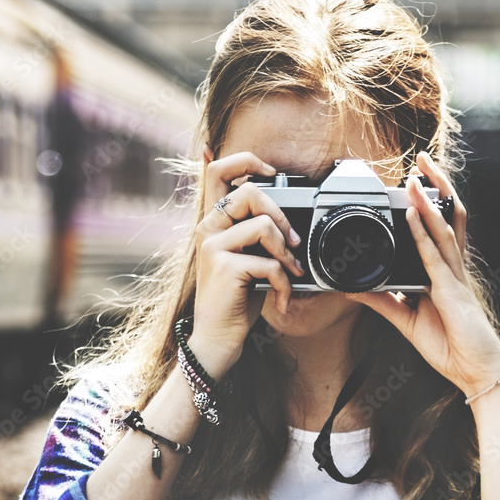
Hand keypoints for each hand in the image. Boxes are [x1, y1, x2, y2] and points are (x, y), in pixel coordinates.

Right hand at [189, 146, 304, 378]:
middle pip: (249, 191)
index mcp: (212, 221)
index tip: (270, 172)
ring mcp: (213, 247)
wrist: (217, 338)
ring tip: (291, 272)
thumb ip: (256, 233)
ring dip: (286, 252)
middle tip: (292, 242)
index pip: (216, 170)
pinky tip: (280, 299)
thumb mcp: (247, 258)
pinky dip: (284, 283)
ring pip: (263, 225)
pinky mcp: (224, 268)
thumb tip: (281, 213)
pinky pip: (269, 263)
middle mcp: (207, 228)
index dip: (245, 160)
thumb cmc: (236, 299)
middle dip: (281, 214)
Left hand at [347, 152, 499, 395]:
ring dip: (428, 199)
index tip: (415, 179)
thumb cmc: (451, 348)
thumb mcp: (406, 320)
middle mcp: (453, 268)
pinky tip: (415, 213)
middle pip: (449, 216)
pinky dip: (424, 232)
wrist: (477, 373)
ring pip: (444, 227)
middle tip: (423, 158)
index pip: (440, 227)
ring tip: (415, 174)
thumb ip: (382, 301)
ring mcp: (455, 277)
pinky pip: (436, 255)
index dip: (431, 201)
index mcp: (445, 273)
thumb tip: (354, 287)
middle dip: (437, 185)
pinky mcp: (452, 290)